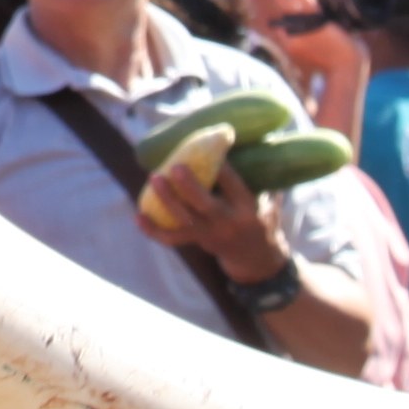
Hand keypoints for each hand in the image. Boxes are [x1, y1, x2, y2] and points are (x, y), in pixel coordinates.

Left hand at [137, 145, 283, 280]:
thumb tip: (263, 148)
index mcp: (247, 210)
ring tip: (154, 177)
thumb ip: (266, 182)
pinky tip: (138, 216)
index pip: (233, 186)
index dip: (221, 169)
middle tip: (176, 167)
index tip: (211, 148)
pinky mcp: (196, 241)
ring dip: (167, 200)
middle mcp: (227, 223)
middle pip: (205, 204)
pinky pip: (171, 238)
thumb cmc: (263, 222)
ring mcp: (209, 234)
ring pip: (184, 219)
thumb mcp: (271, 204)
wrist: (256, 260)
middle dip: (189, 186)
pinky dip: (152, 230)